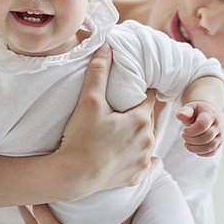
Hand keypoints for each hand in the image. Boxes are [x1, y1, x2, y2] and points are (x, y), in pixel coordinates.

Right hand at [57, 43, 157, 198]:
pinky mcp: (138, 176)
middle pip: (148, 118)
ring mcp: (144, 160)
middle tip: (122, 110)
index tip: (131, 90)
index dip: (140, 91)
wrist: (74, 175)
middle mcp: (149, 140)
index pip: (149, 96)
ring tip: (123, 131)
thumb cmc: (81, 137)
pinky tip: (140, 157)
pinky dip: (144, 159)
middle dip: (138, 112)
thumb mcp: (88, 101)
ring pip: (148, 140)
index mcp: (141, 119)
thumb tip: (106, 47)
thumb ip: (98, 72)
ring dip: (140, 134)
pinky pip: (148, 165)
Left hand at [176, 101, 222, 156]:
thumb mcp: (190, 107)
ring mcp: (220, 136)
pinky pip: (211, 152)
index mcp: (210, 115)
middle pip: (207, 137)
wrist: (209, 114)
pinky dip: (200, 153)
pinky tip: (193, 147)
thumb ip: (185, 111)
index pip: (202, 125)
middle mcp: (218, 126)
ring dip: (195, 148)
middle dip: (192, 140)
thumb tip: (179, 115)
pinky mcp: (219, 144)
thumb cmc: (197, 111)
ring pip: (210, 147)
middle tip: (183, 136)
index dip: (191, 131)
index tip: (184, 130)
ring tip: (186, 144)